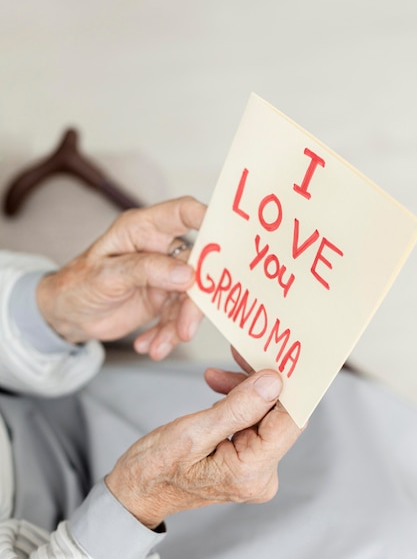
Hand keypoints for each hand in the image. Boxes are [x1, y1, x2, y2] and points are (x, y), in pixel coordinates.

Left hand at [36, 196, 205, 357]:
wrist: (67, 316)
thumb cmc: (77, 284)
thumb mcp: (106, 276)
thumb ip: (147, 270)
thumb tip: (188, 274)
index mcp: (143, 229)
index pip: (182, 212)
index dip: (207, 218)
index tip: (226, 238)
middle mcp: (159, 248)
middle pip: (196, 265)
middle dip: (194, 300)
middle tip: (186, 328)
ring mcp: (164, 275)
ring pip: (190, 297)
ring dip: (178, 326)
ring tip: (158, 347)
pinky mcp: (164, 299)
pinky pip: (178, 317)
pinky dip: (167, 335)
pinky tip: (150, 346)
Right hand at [105, 368, 301, 529]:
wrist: (138, 491)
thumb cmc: (155, 468)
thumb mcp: (191, 432)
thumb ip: (236, 408)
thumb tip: (273, 382)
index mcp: (250, 473)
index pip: (289, 421)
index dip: (285, 385)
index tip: (271, 356)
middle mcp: (261, 476)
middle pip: (279, 416)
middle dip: (259, 382)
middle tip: (237, 354)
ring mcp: (256, 470)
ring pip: (266, 415)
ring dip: (245, 390)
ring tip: (215, 376)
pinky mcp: (247, 461)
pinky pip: (253, 422)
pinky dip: (239, 402)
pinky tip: (218, 390)